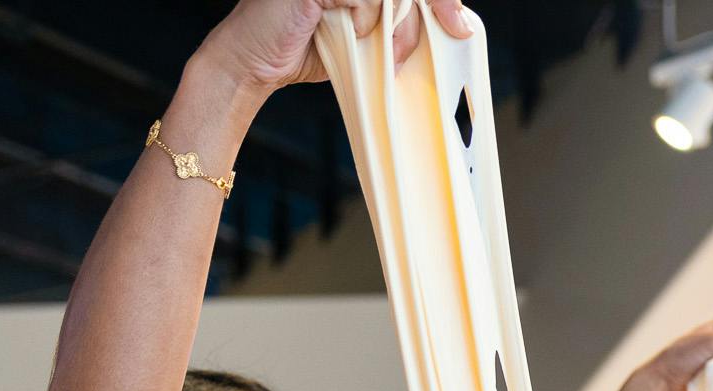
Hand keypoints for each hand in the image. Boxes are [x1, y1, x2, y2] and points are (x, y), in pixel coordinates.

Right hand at [200, 0, 472, 94]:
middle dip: (438, 2)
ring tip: (387, 50)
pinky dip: (367, 19)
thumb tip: (439, 27)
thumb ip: (390, 23)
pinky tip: (354, 35)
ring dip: (400, 23)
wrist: (252, 62)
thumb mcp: (359, 36)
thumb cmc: (300, 49)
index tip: (460, 23)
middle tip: (457, 28)